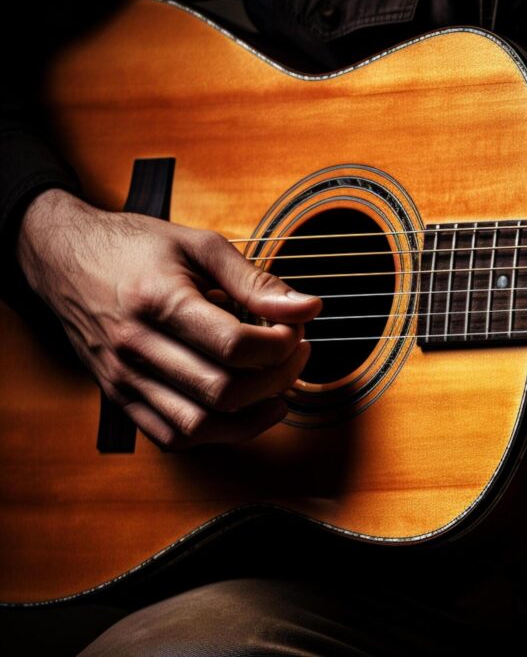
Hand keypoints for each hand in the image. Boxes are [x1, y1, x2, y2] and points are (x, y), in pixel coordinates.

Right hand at [16, 189, 321, 448]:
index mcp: (158, 302)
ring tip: (279, 388)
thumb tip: (309, 308)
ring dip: (253, 415)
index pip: (236, 346)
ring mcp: (123, 378)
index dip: (281, 344)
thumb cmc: (134, 247)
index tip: (296, 327)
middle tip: (295, 353)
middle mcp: (136, 347)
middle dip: (277, 378)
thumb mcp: (200, 246)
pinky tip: (244, 410)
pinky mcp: (118, 397)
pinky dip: (217, 433)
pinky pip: (172, 437)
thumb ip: (256, 281)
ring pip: (200, 426)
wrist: (60, 258)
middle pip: (224, 391)